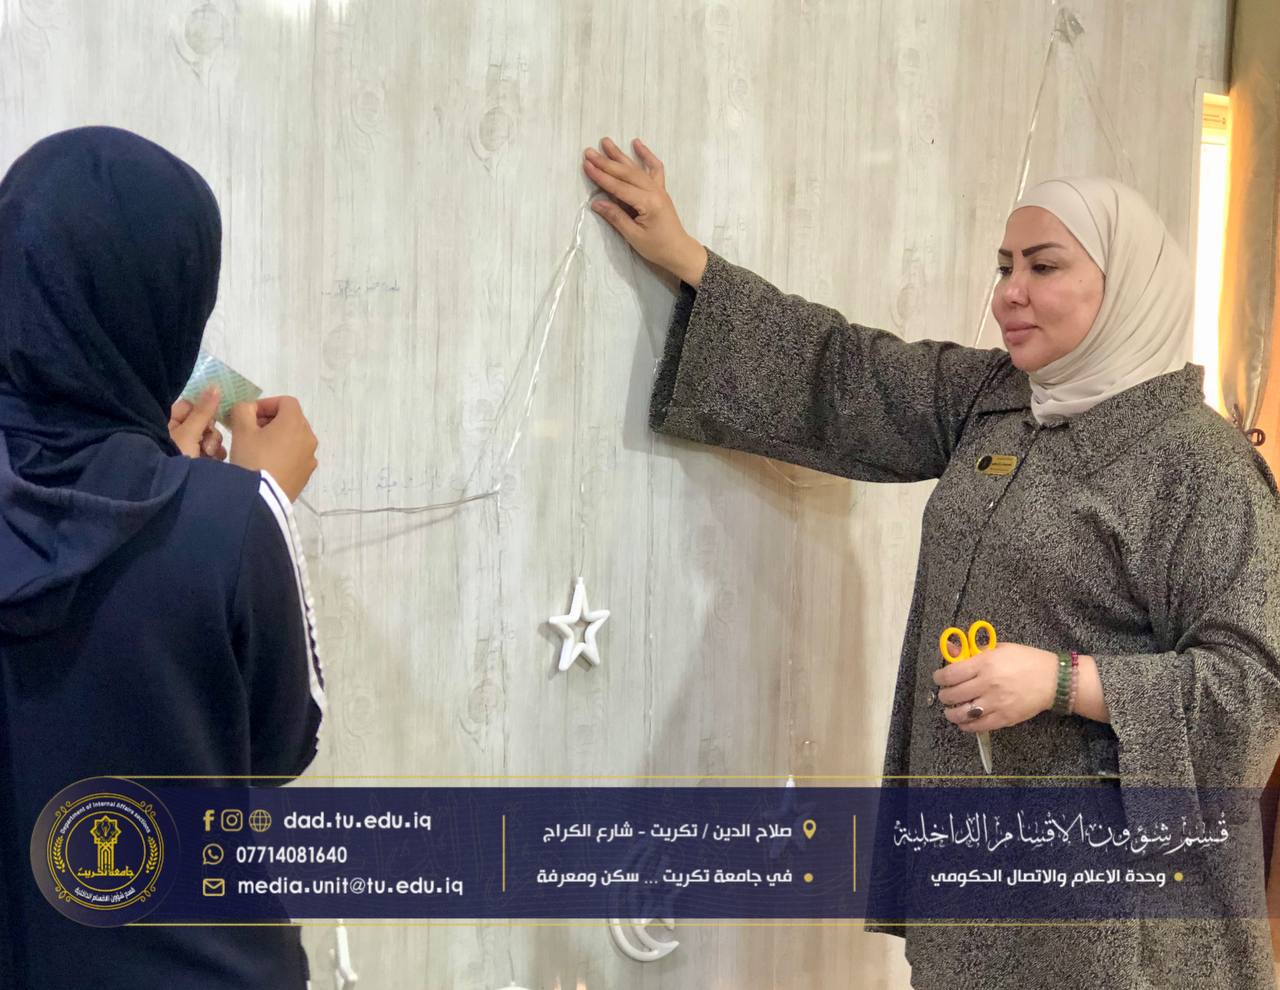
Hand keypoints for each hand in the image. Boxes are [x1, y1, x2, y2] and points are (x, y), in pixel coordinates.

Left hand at [168, 387, 225, 460]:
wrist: (172, 492)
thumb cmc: (175, 457)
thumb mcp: (189, 433)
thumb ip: (204, 411)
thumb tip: (215, 386)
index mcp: (167, 422)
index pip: (190, 406)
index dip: (203, 410)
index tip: (212, 416)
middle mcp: (176, 433)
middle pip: (202, 422)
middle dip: (210, 432)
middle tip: (206, 443)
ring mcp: (186, 448)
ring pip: (209, 437)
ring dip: (213, 445)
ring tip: (209, 455)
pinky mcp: (197, 461)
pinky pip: (211, 451)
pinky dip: (214, 455)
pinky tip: (214, 460)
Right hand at [227, 395, 317, 501]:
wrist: (261, 498)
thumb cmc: (252, 458)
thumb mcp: (241, 430)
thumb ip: (244, 410)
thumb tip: (249, 408)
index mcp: (296, 423)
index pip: (286, 402)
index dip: (267, 403)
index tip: (250, 414)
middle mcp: (309, 437)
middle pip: (293, 419)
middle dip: (272, 419)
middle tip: (252, 428)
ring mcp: (310, 457)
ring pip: (296, 438)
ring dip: (279, 436)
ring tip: (259, 447)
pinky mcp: (307, 474)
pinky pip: (297, 456)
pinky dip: (285, 452)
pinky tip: (268, 463)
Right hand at [582, 137, 707, 285]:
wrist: (679, 250)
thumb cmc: (657, 248)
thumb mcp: (634, 236)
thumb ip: (616, 217)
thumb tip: (596, 203)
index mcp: (648, 203)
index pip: (619, 187)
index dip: (601, 177)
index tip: (586, 165)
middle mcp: (654, 191)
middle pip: (626, 174)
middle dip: (606, 162)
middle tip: (589, 152)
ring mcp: (659, 189)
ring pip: (637, 168)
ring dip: (620, 155)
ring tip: (606, 142)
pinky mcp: (660, 189)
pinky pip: (654, 168)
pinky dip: (646, 155)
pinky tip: (637, 143)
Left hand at [932, 642, 1058, 732]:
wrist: (1053, 680)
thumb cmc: (1025, 660)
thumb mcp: (999, 649)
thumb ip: (973, 651)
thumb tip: (951, 650)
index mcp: (985, 663)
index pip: (950, 674)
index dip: (939, 678)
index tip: (938, 679)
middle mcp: (987, 684)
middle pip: (953, 695)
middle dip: (944, 696)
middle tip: (945, 694)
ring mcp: (995, 703)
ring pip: (962, 713)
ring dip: (951, 713)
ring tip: (951, 710)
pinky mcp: (1004, 718)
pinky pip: (978, 726)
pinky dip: (966, 725)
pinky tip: (964, 721)